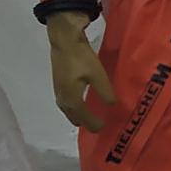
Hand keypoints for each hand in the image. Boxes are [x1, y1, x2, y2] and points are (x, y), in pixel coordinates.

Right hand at [45, 11, 115, 130]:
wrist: (64, 41)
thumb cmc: (80, 58)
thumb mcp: (97, 74)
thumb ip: (105, 91)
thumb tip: (112, 105)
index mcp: (71, 98)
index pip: (82, 117)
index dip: (92, 124)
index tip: (102, 129)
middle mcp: (62, 98)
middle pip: (72, 116)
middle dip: (84, 123)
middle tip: (96, 127)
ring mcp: (58, 91)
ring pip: (67, 110)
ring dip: (77, 116)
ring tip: (88, 119)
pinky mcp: (58, 84)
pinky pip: (66, 103)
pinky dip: (73, 108)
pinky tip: (80, 104)